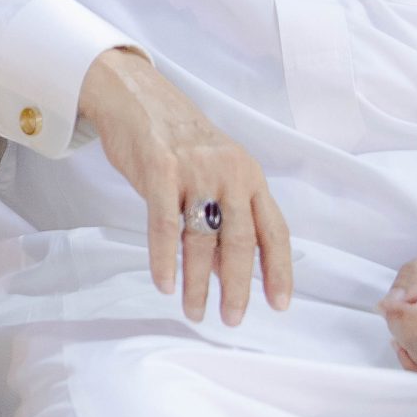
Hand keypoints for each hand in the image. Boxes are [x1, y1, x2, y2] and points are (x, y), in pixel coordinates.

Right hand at [78, 47, 291, 324]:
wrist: (137, 97)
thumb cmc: (177, 142)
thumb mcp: (215, 172)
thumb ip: (226, 216)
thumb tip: (230, 273)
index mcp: (250, 175)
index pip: (273, 230)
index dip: (279, 270)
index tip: (279, 305)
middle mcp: (229, 173)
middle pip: (240, 241)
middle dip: (238, 287)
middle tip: (232, 319)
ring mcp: (195, 171)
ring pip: (201, 240)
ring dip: (198, 282)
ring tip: (194, 311)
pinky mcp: (160, 171)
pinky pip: (164, 225)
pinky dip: (165, 259)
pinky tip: (165, 284)